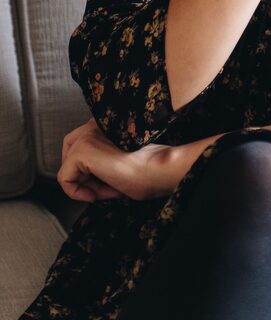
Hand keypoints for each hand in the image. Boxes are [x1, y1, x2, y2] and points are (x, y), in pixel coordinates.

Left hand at [58, 117, 173, 202]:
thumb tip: (79, 179)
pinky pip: (64, 178)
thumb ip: (98, 163)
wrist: (158, 170)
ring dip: (82, 184)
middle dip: (79, 172)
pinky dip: (75, 192)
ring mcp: (87, 136)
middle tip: (96, 188)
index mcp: (105, 124)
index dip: (89, 169)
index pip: (82, 143)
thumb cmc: (147, 170)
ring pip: (67, 165)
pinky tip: (94, 195)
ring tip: (101, 192)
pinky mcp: (82, 151)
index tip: (106, 183)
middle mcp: (94, 125)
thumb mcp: (117, 163)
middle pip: (68, 149)